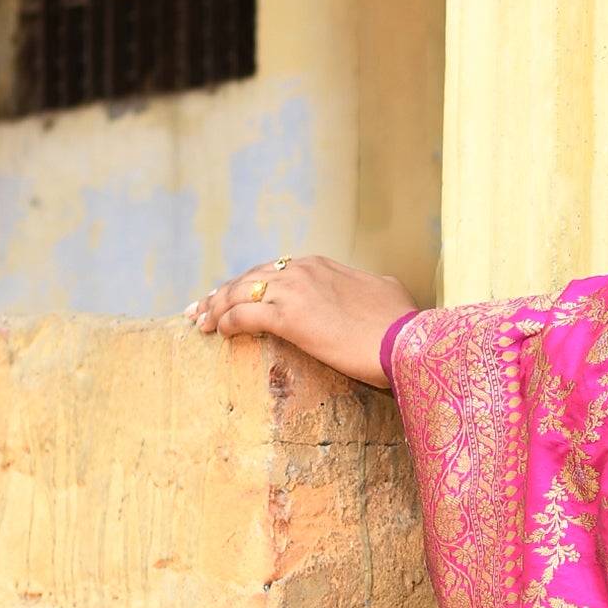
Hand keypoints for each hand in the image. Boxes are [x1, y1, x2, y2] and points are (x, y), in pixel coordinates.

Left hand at [189, 253, 415, 388]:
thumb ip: (375, 286)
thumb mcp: (390, 291)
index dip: (247, 284)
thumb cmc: (403, 323)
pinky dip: (226, 322)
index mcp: (319, 265)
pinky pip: (243, 315)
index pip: (270, 271)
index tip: (232, 296)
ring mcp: (293, 293)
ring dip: (215, 309)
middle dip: (220, 294)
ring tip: (202, 324)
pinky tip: (220, 333)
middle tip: (201, 309)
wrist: (406, 342)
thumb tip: (382, 286)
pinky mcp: (288, 318)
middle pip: (247, 279)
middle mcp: (301, 271)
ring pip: (238, 294)